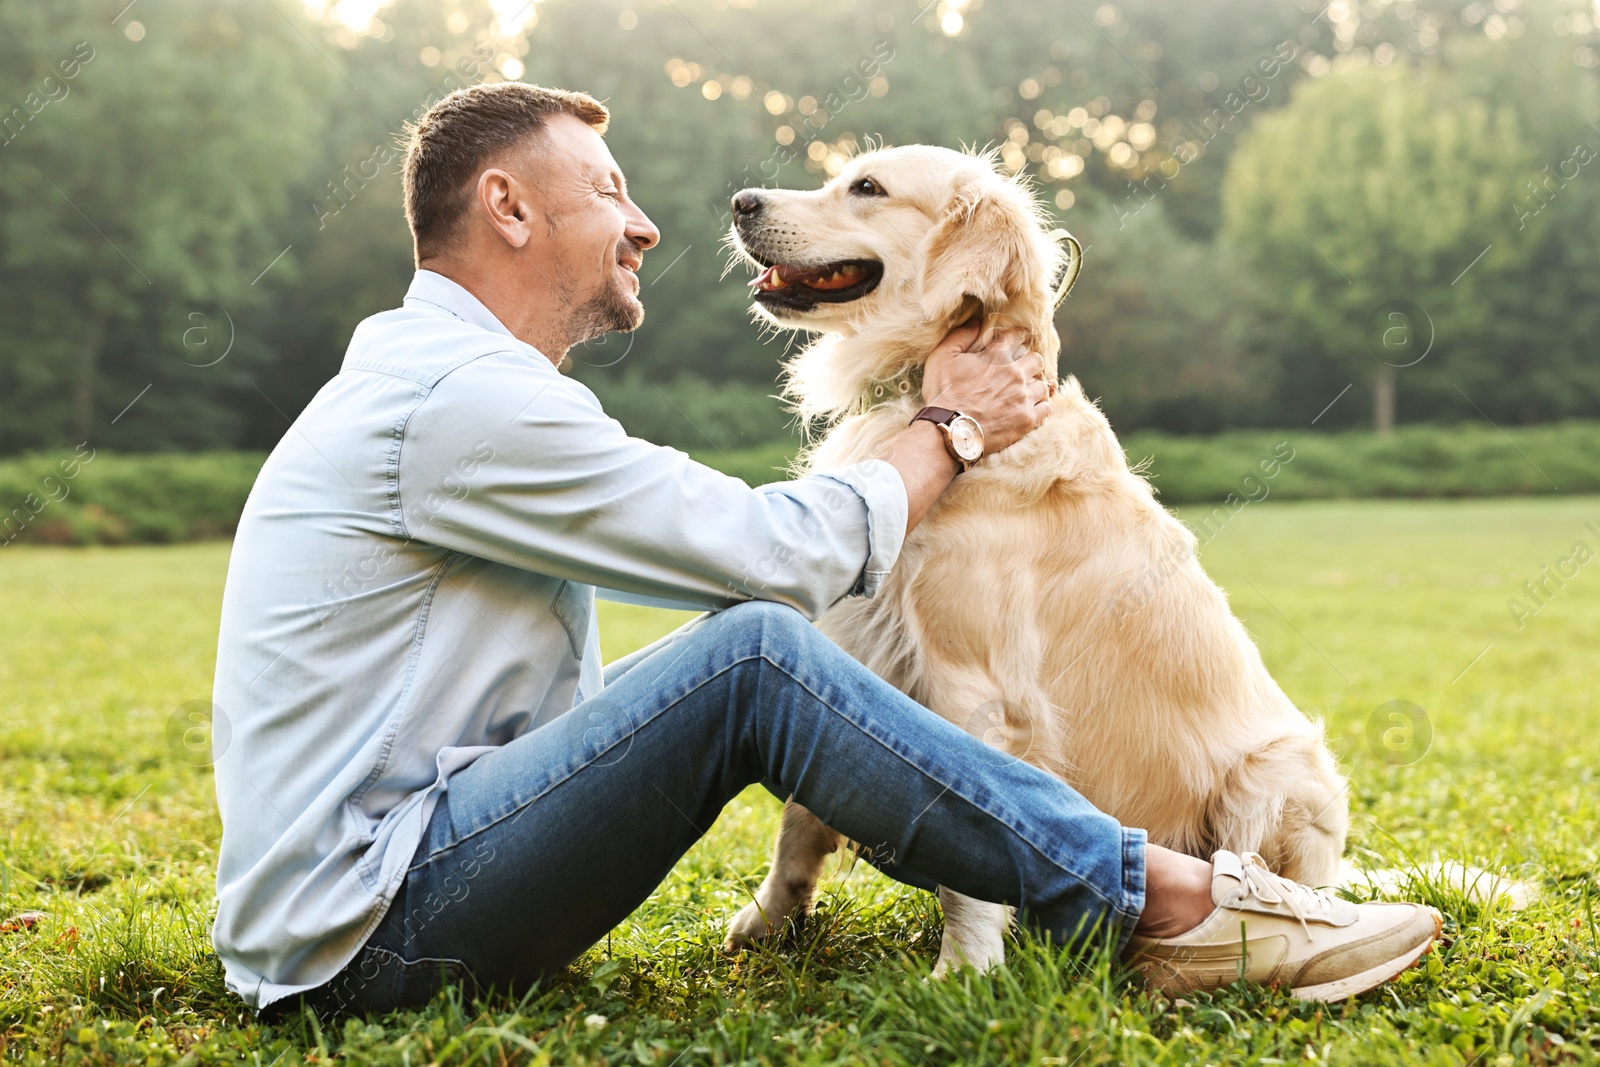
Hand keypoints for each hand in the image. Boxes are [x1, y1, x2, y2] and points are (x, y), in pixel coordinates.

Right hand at [920, 321, 1052, 455]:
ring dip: (1035, 386)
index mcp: (997, 355)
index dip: (1016, 337)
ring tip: (1026, 392)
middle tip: (1020, 370)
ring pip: (1042, 385)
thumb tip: (975, 322)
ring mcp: (1024, 397)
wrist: (950, 431)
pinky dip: (1041, 407)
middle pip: (1036, 359)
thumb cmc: (943, 394)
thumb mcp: (941, 357)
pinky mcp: (1027, 420)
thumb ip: (959, 336)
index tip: (1014, 342)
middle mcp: (1015, 373)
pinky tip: (1032, 409)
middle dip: (1029, 362)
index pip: (1017, 336)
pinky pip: (1046, 409)